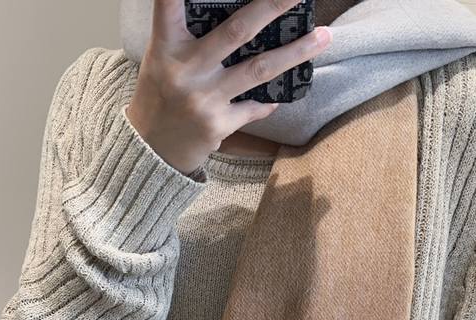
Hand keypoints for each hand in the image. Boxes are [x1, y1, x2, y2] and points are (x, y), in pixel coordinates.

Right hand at [125, 0, 333, 174]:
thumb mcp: (163, 57)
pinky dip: (269, 101)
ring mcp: (204, 99)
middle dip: (272, 6)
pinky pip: (254, 107)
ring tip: (323, 36)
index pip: (170, 3)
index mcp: (166, 45)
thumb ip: (187, 34)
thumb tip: (244, 18)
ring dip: (296, 52)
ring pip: (259, 69)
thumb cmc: (161, 94)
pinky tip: (283, 95)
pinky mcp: (218, 125)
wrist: (152, 150)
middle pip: (237, 31)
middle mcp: (186, 69)